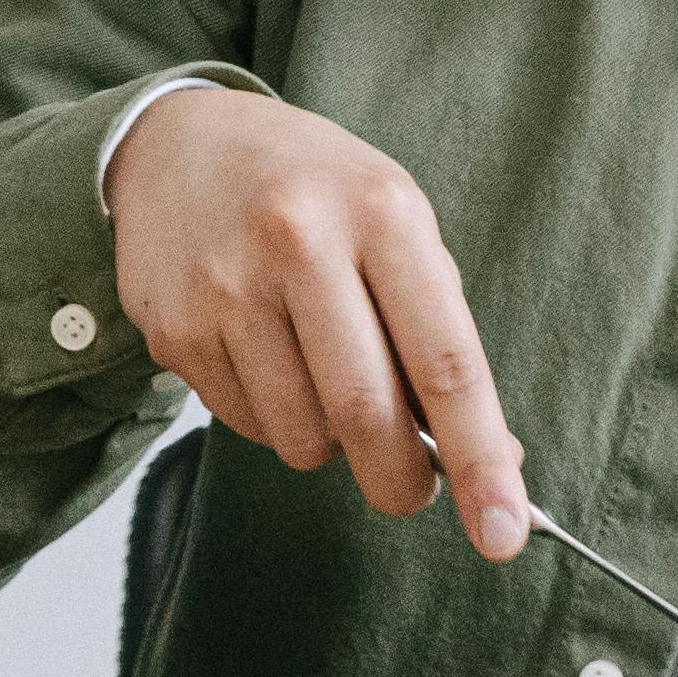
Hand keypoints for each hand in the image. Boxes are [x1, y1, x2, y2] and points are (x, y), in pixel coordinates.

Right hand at [99, 86, 528, 558]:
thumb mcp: (395, 225)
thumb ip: (438, 335)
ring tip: (321, 377)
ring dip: (329, 441)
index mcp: (381, 211)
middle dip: (401, 482)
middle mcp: (299, 241)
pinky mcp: (174, 329)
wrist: (181, 143)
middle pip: (368, 415)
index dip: (480, 459)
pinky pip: (246, 428)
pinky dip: (272, 418)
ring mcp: (226, 286)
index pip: (445, 361)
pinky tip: (263, 357)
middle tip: (410, 489)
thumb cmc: (317, 194)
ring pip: (303, 439)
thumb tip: (493, 463)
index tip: (503, 533)